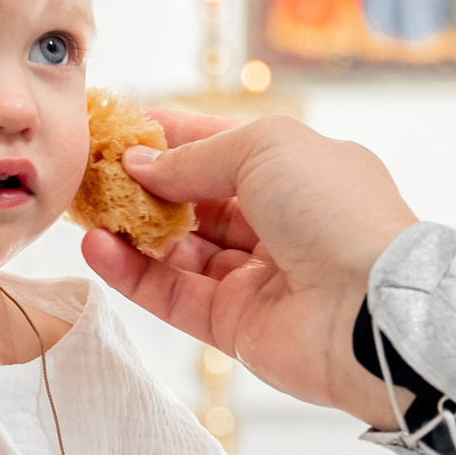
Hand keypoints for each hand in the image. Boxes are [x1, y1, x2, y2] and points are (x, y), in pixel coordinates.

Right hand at [80, 113, 417, 427]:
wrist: (369, 308)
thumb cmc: (334, 211)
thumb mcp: (265, 147)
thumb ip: (194, 156)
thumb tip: (139, 164)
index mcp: (298, 172)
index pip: (220, 148)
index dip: (169, 138)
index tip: (116, 129)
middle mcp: (279, 223)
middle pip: (195, 201)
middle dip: (143, 186)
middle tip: (91, 173)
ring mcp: (257, 277)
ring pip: (178, 250)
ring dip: (131, 230)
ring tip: (85, 210)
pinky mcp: (235, 325)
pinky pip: (173, 294)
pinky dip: (132, 273)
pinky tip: (96, 249)